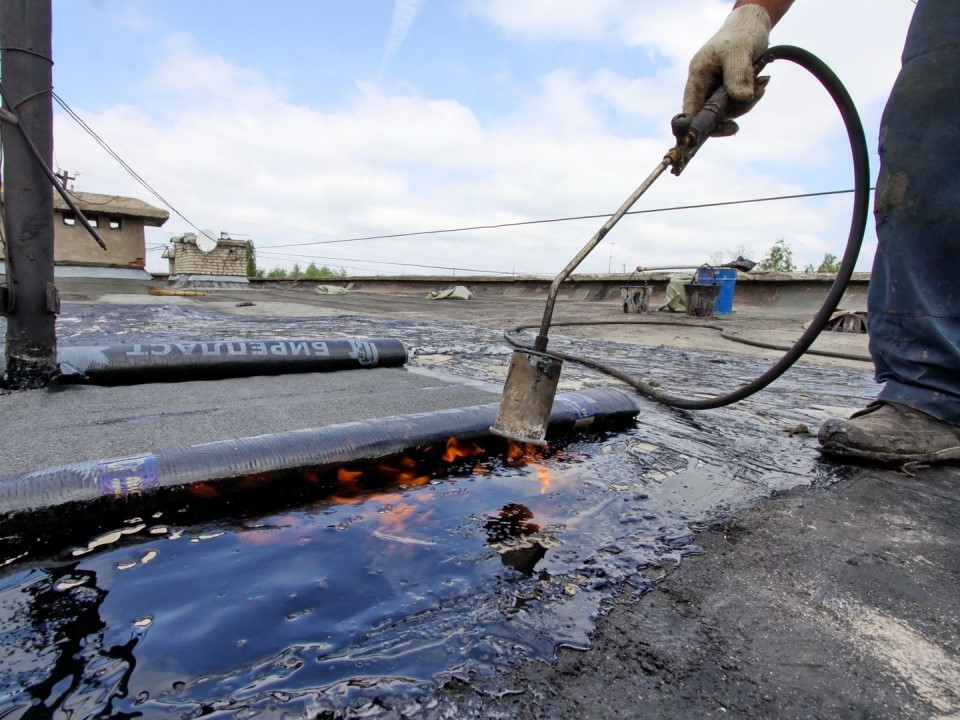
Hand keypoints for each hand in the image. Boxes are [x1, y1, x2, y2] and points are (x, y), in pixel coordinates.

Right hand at [683, 4, 771, 134]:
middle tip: (749, 105)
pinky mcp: (729, 91)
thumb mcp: (739, 52)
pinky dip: (751, 99)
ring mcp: (716, 90)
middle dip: (731, 113)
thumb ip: (738, 75)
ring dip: (746, 104)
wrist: (754, 26)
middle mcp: (704, 85)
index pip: (690, 108)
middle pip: (711, 114)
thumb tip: (741, 100)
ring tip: (761, 84)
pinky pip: (738, 105)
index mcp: (698, 75)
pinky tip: (761, 85)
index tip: (696, 140)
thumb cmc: (742, 34)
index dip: (692, 126)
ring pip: (728, 111)